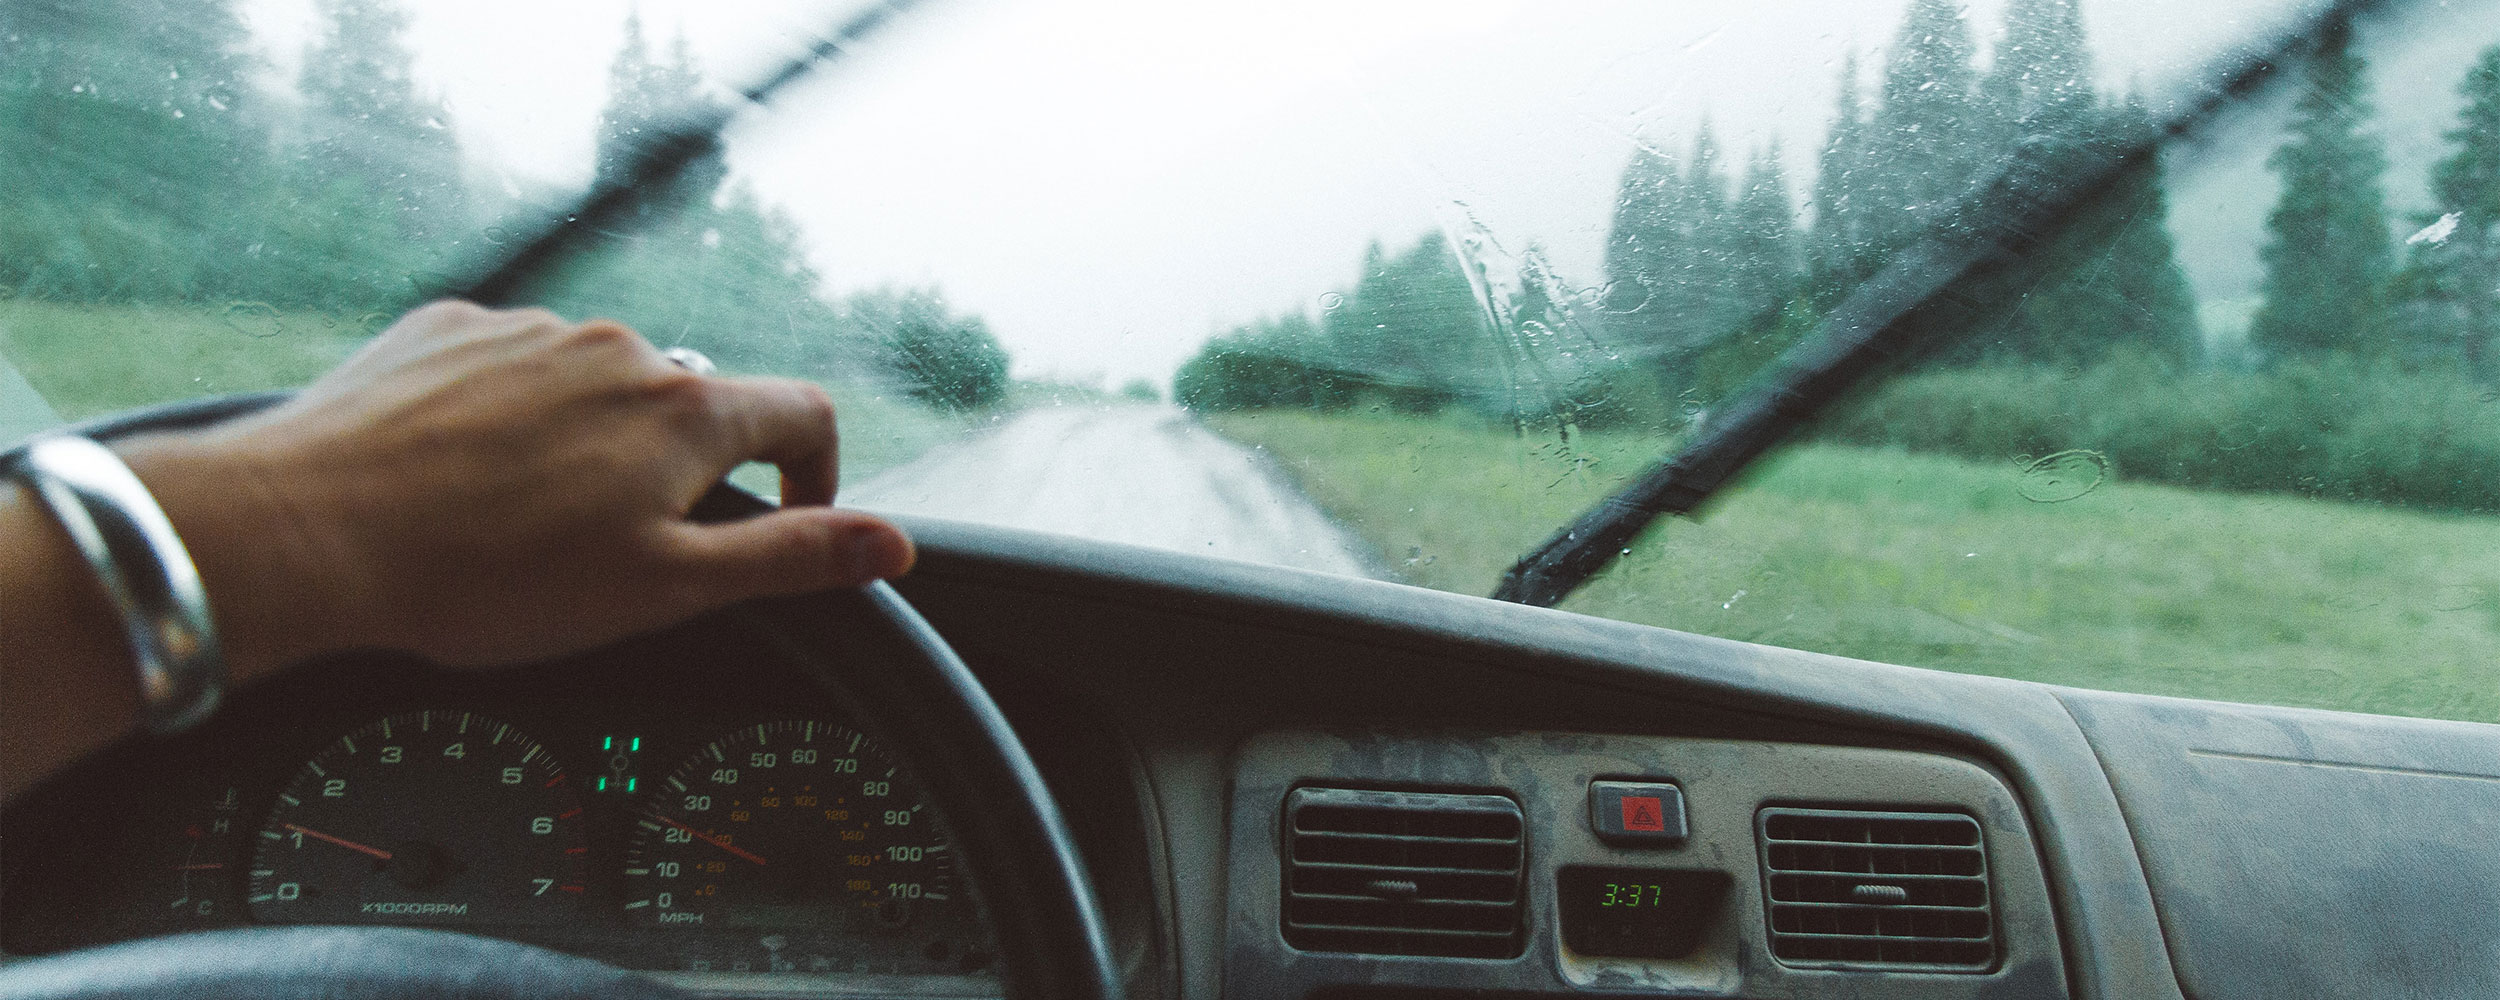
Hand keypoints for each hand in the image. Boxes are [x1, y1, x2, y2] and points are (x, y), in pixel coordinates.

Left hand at [118, 300, 913, 673]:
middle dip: (680, 472)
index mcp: (684, 412)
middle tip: (619, 552)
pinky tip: (467, 478)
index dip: (816, 477)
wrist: (306, 531)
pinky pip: (515, 367)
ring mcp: (529, 330)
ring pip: (600, 385)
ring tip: (525, 521)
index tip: (785, 523)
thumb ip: (788, 557)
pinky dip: (514, 417)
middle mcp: (619, 349)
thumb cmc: (483, 577)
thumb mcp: (663, 590)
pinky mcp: (449, 329)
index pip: (803, 415)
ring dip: (593, 443)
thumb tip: (893, 544)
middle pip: (694, 404)